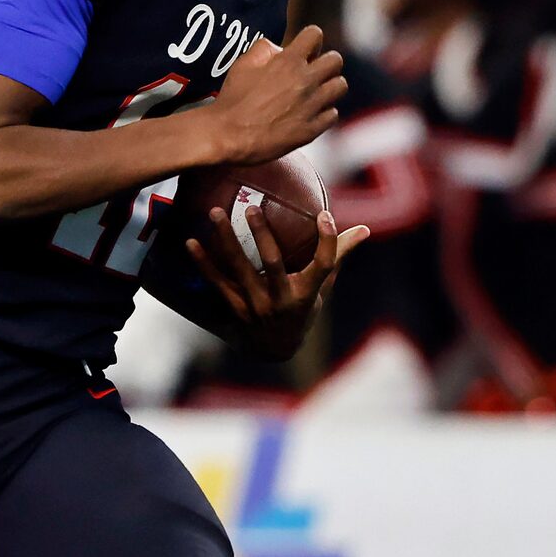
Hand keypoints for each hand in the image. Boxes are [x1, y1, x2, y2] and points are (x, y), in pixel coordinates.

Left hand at [184, 204, 369, 362]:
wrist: (273, 350)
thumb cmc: (301, 310)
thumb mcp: (321, 289)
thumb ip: (338, 256)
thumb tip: (364, 229)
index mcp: (306, 293)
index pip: (323, 265)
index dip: (327, 241)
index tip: (324, 215)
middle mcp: (281, 300)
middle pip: (273, 264)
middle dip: (263, 235)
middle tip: (252, 207)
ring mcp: (255, 305)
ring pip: (239, 269)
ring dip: (226, 240)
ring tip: (216, 212)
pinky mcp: (234, 307)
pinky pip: (216, 281)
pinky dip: (203, 262)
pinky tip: (191, 241)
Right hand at [201, 27, 346, 166]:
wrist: (227, 136)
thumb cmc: (232, 100)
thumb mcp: (242, 65)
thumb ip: (263, 49)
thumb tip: (277, 48)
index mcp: (288, 62)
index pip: (315, 35)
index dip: (309, 41)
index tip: (304, 51)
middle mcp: (305, 81)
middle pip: (336, 60)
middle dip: (325, 63)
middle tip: (313, 73)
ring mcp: (311, 106)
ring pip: (340, 86)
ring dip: (329, 87)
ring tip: (315, 94)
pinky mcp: (311, 129)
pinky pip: (333, 114)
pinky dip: (324, 113)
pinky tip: (310, 115)